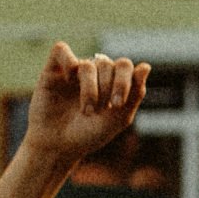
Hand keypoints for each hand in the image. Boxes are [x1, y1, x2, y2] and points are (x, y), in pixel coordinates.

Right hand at [22, 43, 148, 164]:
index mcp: (111, 81)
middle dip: (108, 87)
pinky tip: (68, 79)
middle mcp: (93, 73)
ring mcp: (73, 71)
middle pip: (108, 64)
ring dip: (90, 88)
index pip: (124, 66)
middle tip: (102, 109)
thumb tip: (146, 66)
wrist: (58, 147)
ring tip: (87, 110)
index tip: (117, 104)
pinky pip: (61, 50)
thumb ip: (134, 94)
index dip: (124, 81)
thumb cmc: (88, 134)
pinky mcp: (52, 70)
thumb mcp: (117, 119)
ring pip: (87, 64)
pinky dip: (68, 61)